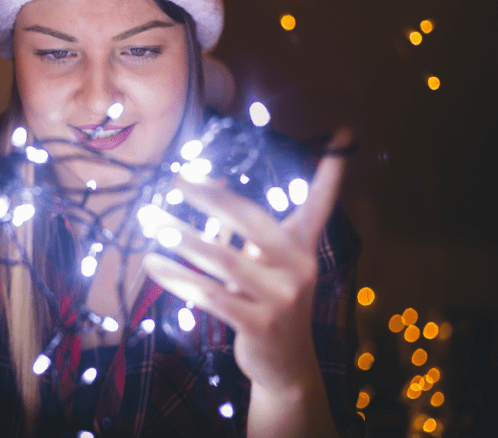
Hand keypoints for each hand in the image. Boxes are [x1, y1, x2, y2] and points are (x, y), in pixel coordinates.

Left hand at [143, 129, 351, 390]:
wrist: (285, 364)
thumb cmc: (269, 299)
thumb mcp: (264, 262)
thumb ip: (242, 226)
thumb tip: (205, 181)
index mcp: (302, 247)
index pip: (320, 204)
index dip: (330, 173)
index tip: (345, 133)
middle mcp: (299, 268)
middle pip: (252, 221)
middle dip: (211, 197)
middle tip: (176, 180)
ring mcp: (281, 298)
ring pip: (223, 260)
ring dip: (183, 238)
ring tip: (152, 220)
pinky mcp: (259, 325)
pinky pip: (210, 295)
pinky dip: (178, 278)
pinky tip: (152, 264)